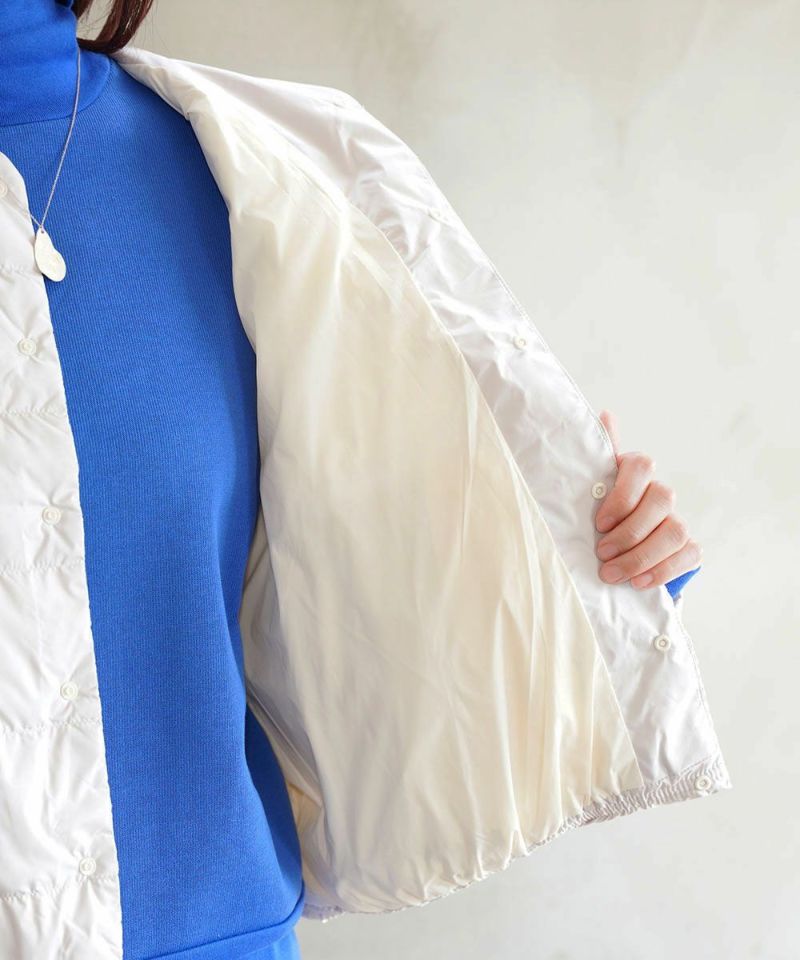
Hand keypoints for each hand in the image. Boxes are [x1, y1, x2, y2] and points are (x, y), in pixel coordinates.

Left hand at [594, 410, 702, 589]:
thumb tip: (606, 414)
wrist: (611, 551)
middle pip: (662, 500)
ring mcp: (676, 519)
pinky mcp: (687, 547)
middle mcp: (659, 493)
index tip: (599, 523)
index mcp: (634, 472)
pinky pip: (689, 554)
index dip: (623, 495)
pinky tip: (638, 583)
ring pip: (675, 530)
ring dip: (642, 556)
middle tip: (602, 554)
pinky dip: (663, 570)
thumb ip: (594, 457)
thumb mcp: (587, 488)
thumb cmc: (595, 514)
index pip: (642, 465)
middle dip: (630, 532)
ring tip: (612, 574)